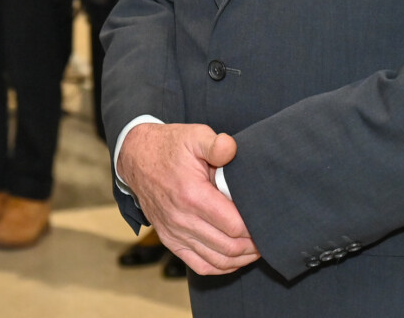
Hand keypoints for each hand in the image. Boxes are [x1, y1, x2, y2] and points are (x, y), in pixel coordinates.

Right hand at [118, 124, 258, 275]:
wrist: (135, 157)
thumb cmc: (169, 147)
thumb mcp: (194, 135)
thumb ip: (216, 144)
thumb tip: (232, 149)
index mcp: (191, 195)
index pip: (233, 225)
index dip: (255, 228)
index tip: (268, 221)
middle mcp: (182, 219)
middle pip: (229, 247)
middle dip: (253, 246)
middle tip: (268, 236)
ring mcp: (174, 232)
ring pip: (217, 260)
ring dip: (241, 259)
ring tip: (256, 248)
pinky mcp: (170, 240)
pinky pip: (200, 265)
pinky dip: (221, 267)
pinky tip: (235, 258)